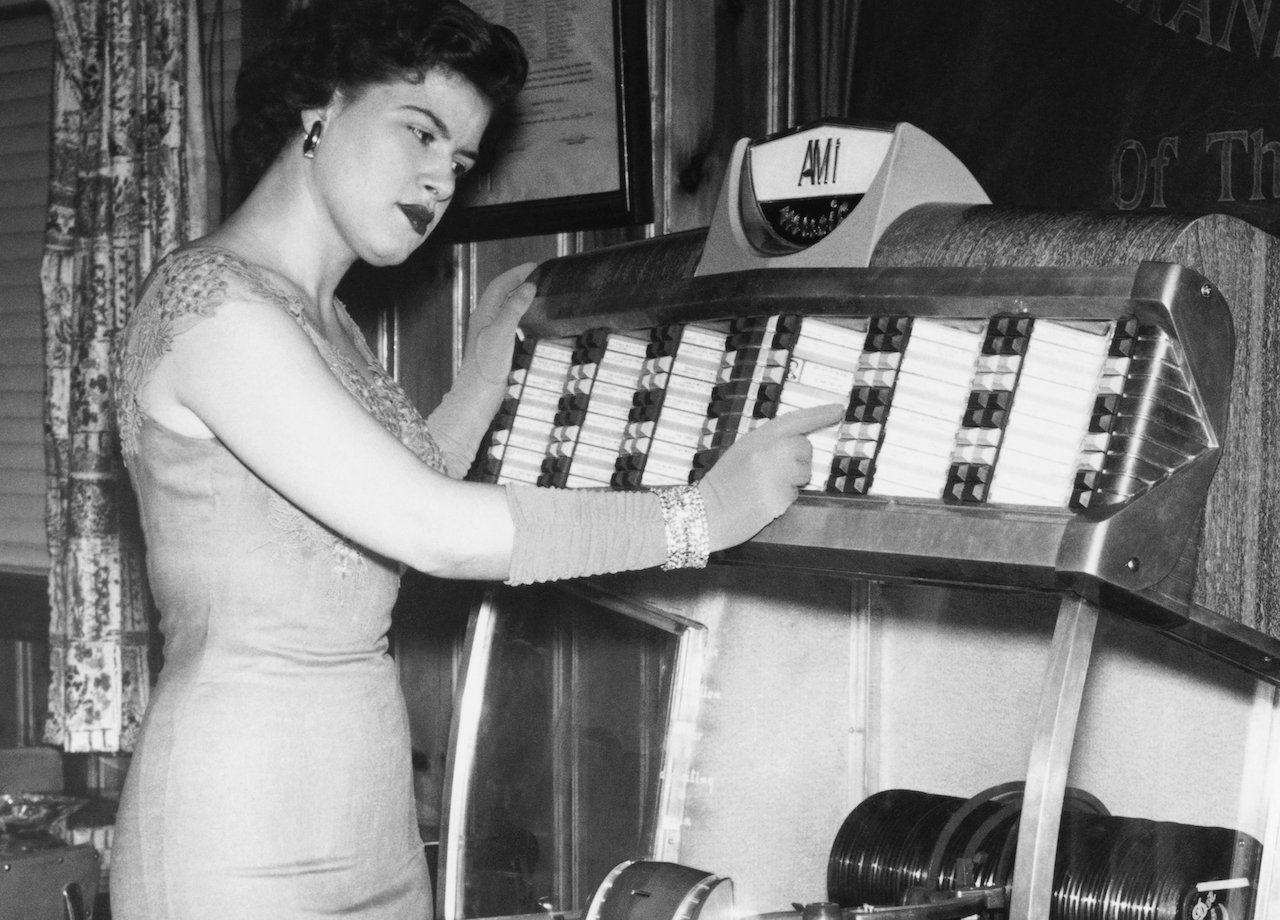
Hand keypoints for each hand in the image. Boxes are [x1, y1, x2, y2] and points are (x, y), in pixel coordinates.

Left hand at [464, 262, 537, 383]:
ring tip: (535, 292)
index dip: (516, 273)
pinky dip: (520, 314)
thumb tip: (527, 287)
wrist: (479, 394)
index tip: (534, 267)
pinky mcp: (496, 347)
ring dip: (519, 297)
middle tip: (536, 276)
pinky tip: (528, 321)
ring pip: (504, 307)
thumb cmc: (486, 366)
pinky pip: (509, 322)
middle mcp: (485, 321)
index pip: (500, 285)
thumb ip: (514, 308)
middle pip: (501, 294)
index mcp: (484, 314)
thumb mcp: (503, 332)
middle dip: (518, 281)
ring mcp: (490, 334)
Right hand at [699, 403, 844, 549]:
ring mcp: (777, 475)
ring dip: (792, 480)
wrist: (709, 512)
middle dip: (798, 459)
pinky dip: (783, 498)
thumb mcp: (742, 451)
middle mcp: (771, 452)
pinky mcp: (781, 497)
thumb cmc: (724, 483)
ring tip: (765, 486)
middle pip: (806, 448)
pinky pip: (795, 494)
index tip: (838, 409)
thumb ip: (768, 444)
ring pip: (805, 473)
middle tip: (774, 471)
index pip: (796, 420)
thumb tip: (796, 445)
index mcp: (759, 437)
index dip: (820, 414)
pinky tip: (764, 499)